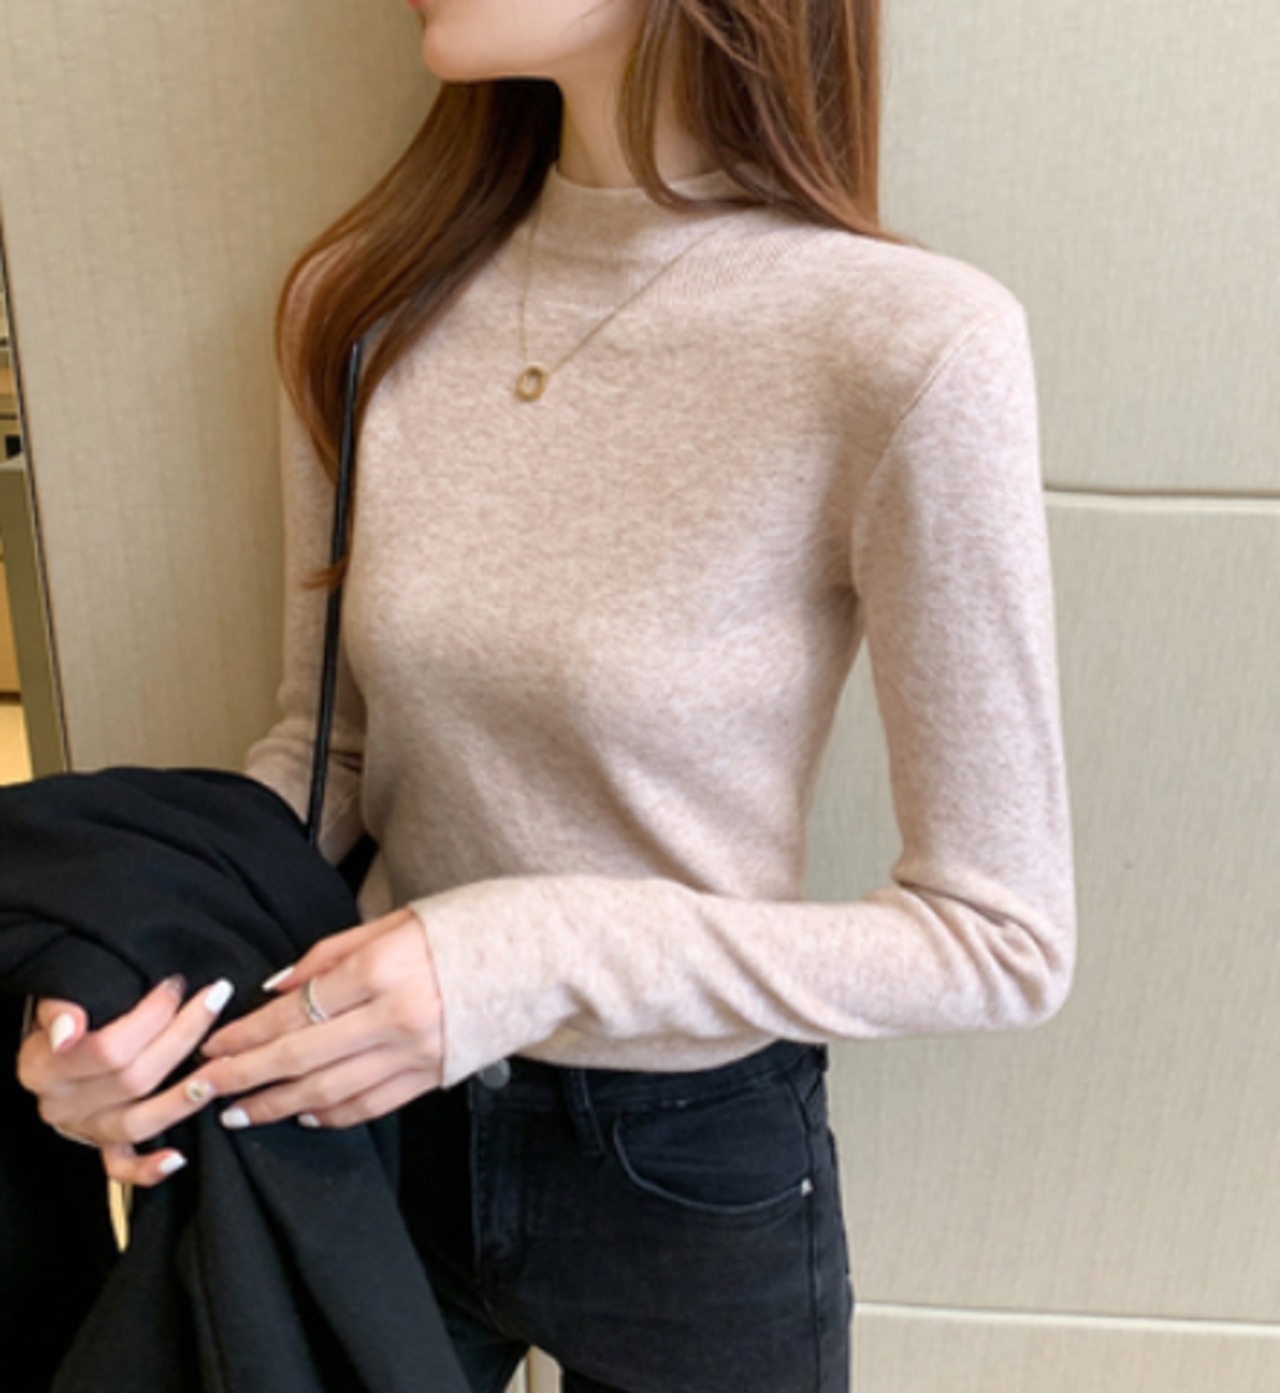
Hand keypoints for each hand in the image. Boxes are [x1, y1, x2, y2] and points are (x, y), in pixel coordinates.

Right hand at [14, 975, 237, 1187]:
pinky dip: (148, 1169)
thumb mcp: (53, 999)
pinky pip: (122, 1167)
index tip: (176, 987)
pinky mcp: (101, 1146)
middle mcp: (62, 1105)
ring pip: (139, 1122)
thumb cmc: (64, 1016)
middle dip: (183, 1036)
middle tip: (214, 1000)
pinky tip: (178, 1158)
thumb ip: (60, 1007)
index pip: (107, 1048)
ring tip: (221, 1065)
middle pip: (135, 1079)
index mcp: (44, 1067)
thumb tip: (69, 1029)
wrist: (51, 1047)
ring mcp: (84, 1129)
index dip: (150, 1017)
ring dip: (184, 1096)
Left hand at [180, 907, 444, 1132]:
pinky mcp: (434, 1076)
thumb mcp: (393, 922)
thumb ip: (330, 954)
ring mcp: (416, 1052)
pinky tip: (304, 1116)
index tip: (212, 1045)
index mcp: (382, 969)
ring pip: (330, 1091)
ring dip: (277, 1105)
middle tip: (202, 1089)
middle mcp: (395, 1017)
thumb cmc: (464, 927)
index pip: (295, 1009)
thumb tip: (275, 987)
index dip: (247, 1032)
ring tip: (240, 1112)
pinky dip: (332, 1116)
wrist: (539, 954)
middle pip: (301, 1056)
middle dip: (243, 1076)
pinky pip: (371, 1105)